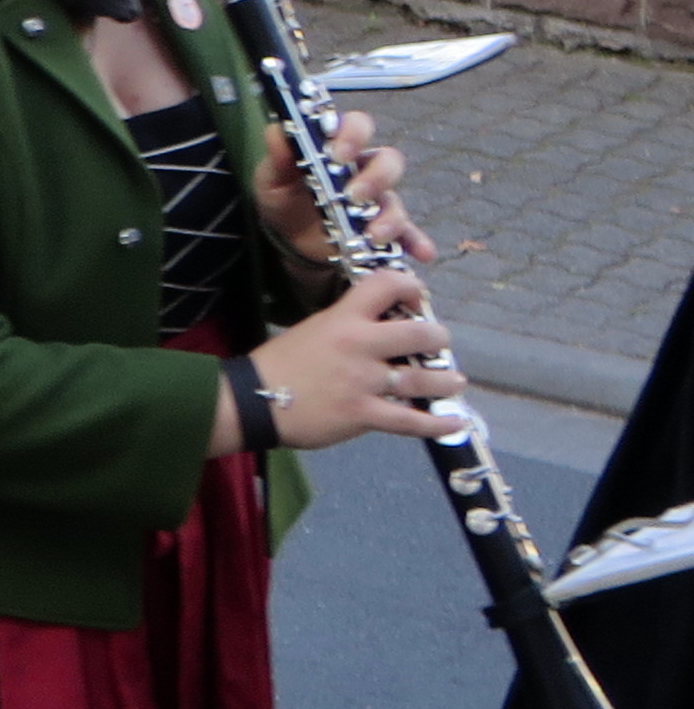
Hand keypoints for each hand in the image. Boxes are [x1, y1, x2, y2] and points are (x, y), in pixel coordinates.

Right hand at [239, 265, 465, 450]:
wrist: (253, 400)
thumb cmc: (281, 363)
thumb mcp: (314, 329)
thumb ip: (349, 327)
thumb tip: (383, 330)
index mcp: (344, 318)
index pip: (387, 286)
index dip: (411, 286)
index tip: (417, 297)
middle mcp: (360, 345)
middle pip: (421, 333)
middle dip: (437, 338)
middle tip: (437, 345)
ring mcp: (364, 381)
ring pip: (424, 378)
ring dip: (447, 380)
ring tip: (454, 381)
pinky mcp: (364, 413)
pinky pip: (411, 421)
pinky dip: (438, 423)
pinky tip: (454, 421)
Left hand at [254, 104, 431, 265]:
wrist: (290, 239)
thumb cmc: (285, 197)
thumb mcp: (273, 178)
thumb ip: (278, 157)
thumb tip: (278, 131)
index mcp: (338, 148)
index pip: (357, 126)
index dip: (354, 134)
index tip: (339, 154)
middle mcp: (364, 170)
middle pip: (388, 161)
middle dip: (376, 177)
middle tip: (354, 196)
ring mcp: (377, 200)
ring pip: (396, 200)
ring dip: (390, 217)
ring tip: (373, 235)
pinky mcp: (382, 228)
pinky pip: (407, 234)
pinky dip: (416, 241)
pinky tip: (422, 252)